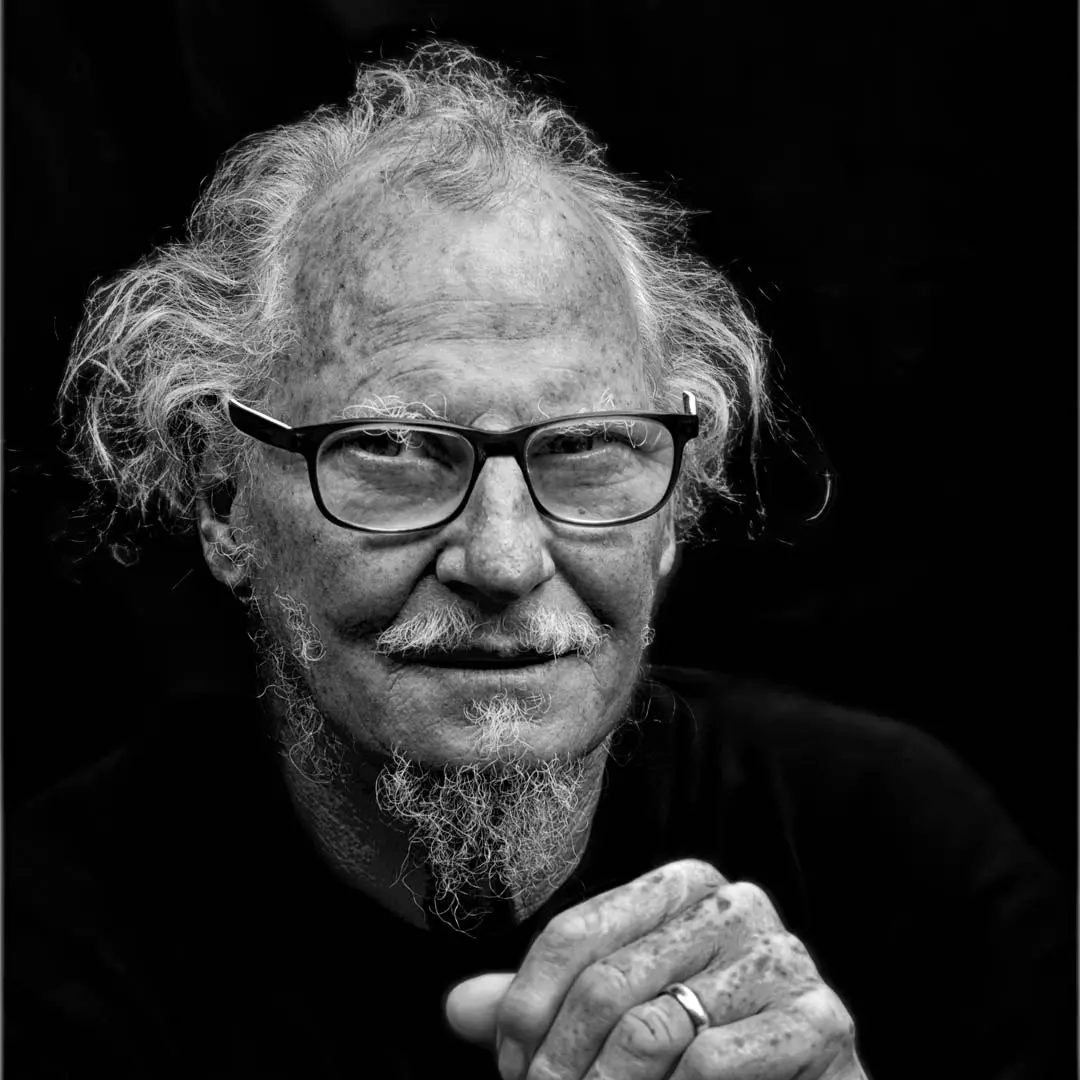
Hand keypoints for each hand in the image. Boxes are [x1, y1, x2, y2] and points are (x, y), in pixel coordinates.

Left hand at [446, 859, 864, 1078]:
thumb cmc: (696, 1046)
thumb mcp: (615, 1013)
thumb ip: (544, 1005)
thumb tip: (455, 1008)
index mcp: (683, 883)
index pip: (575, 935)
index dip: (526, 1007)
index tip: (508, 1066)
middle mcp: (736, 902)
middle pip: (606, 984)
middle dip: (557, 1066)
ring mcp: (784, 956)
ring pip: (650, 1029)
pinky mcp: (820, 1018)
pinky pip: (711, 1063)